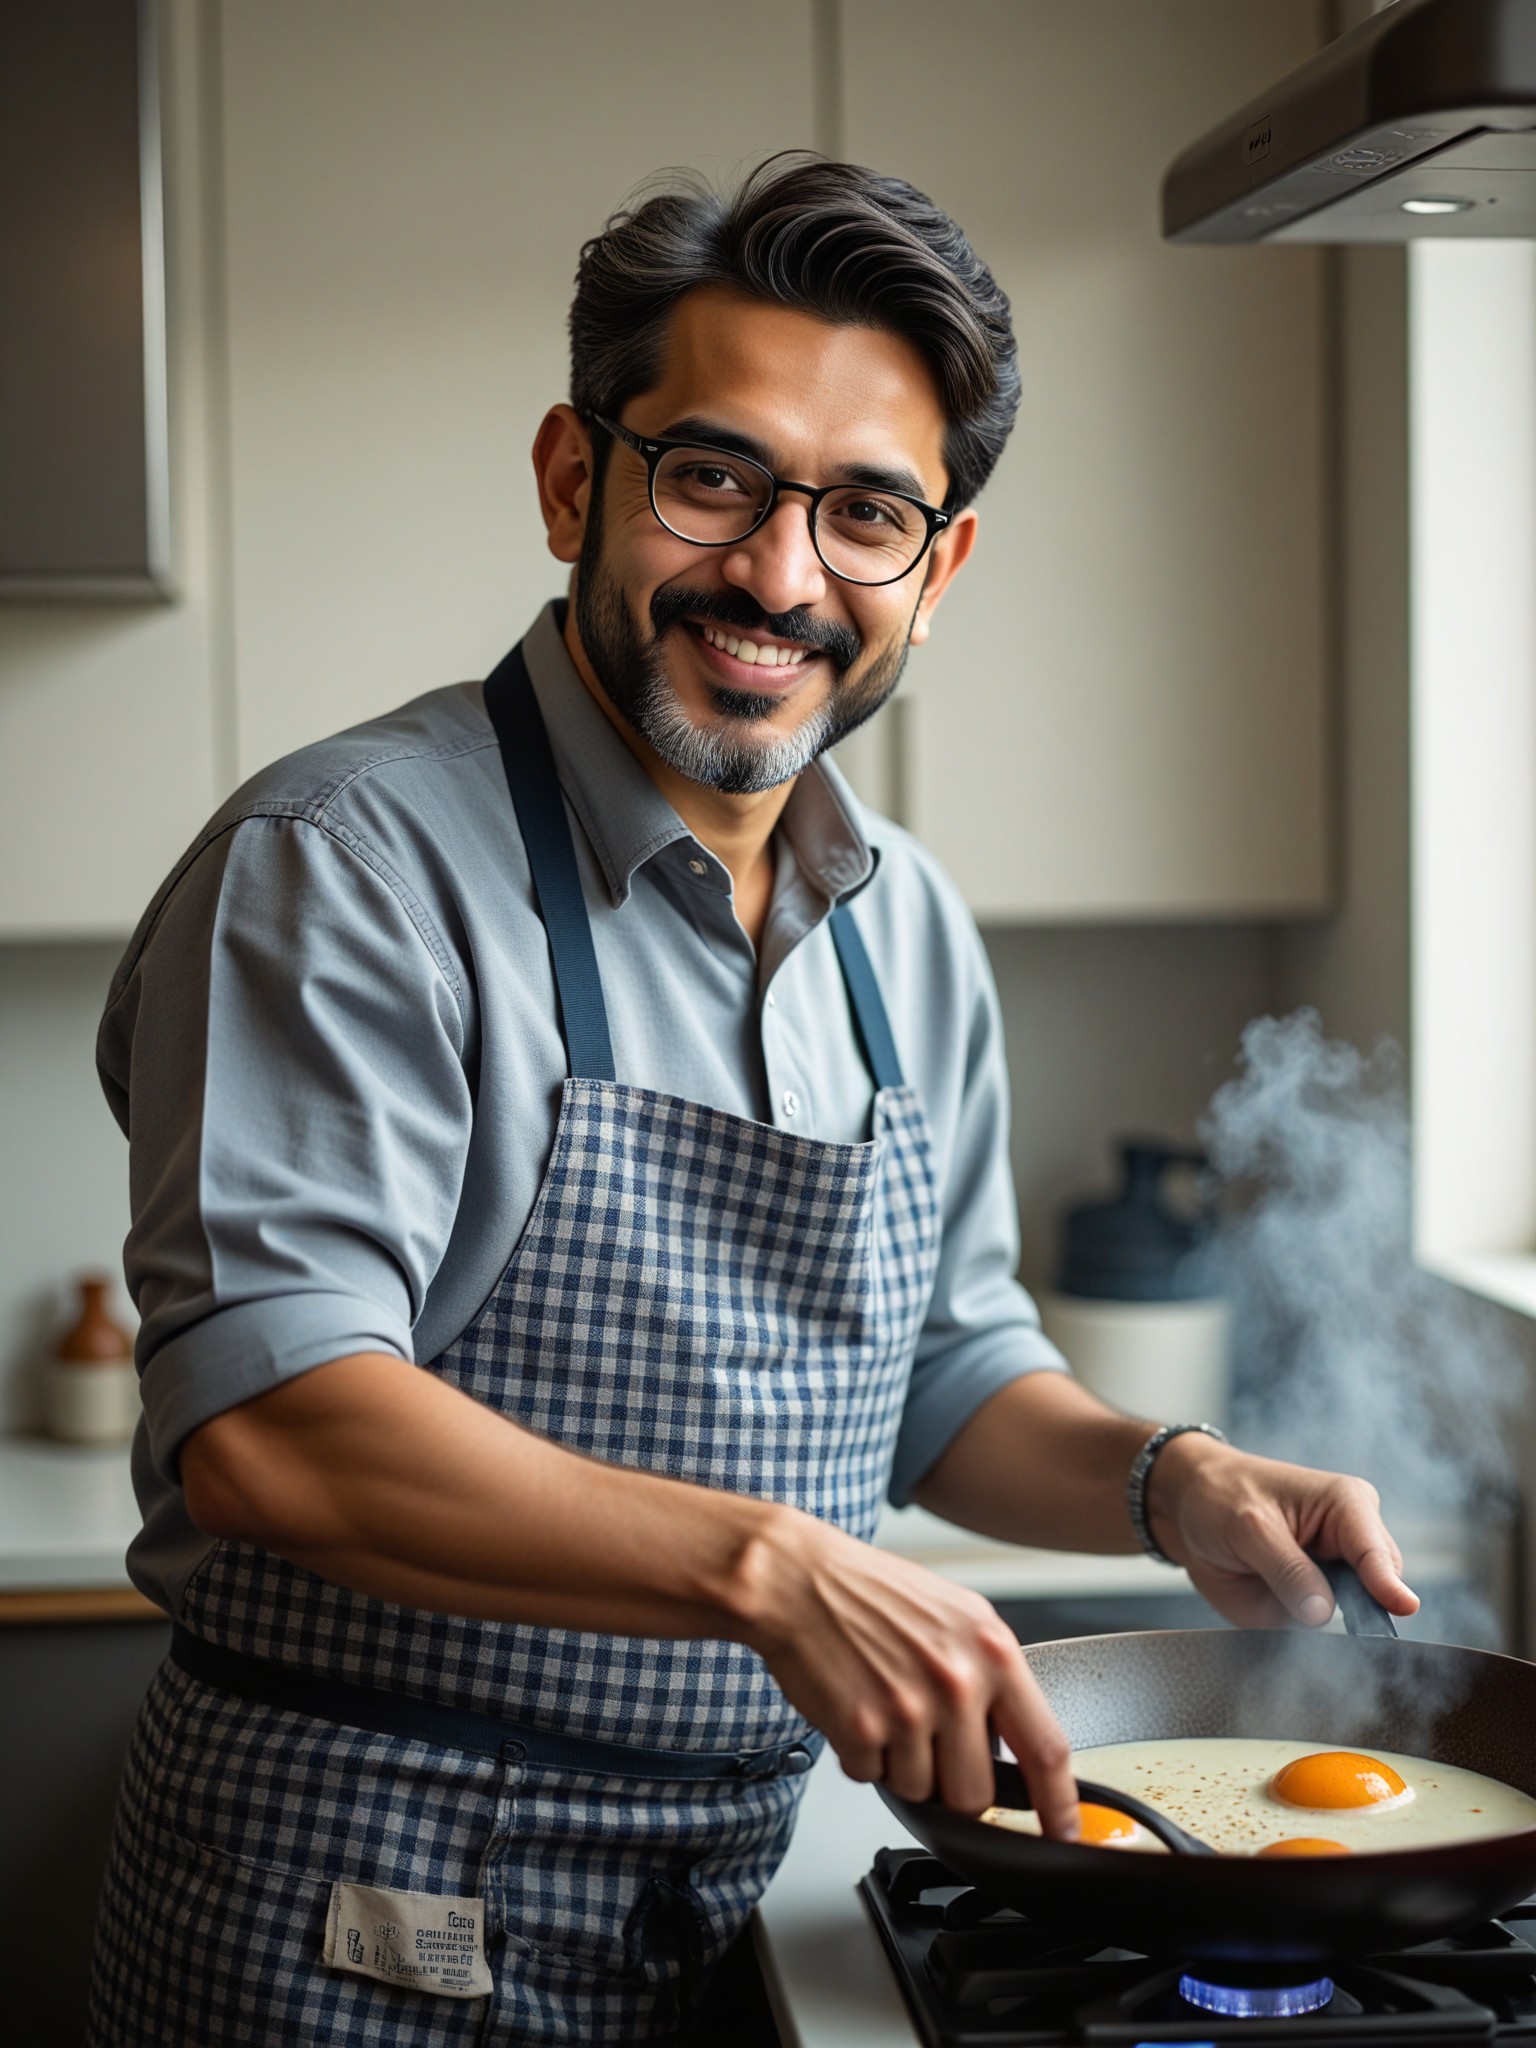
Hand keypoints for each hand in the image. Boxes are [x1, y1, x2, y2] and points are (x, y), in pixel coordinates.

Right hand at [741, 1507, 1080, 1836]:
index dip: (1060, 1805)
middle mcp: (957, 1681)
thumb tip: (1013, 1741)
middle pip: (976, 1794)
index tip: (1065, 1831)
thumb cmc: (872, 1593)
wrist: (798, 1579)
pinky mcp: (862, 1730)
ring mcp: (909, 1709)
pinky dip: (862, 1755)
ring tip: (884, 1707)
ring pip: (921, 1791)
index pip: (1046, 1748)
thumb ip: (992, 1676)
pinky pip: (873, 1778)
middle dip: (952, 1784)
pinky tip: (855, 1707)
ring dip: (901, 1765)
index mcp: (992, 1650)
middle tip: (927, 1741)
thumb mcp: (957, 1616)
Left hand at [1145, 1432, 1420, 1630]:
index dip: (1388, 1582)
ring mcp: (1334, 1579)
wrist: (1187, 1509)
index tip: (1404, 1607)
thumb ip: (1287, 1569)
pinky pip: (1321, 1635)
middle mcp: (1351, 1544)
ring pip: (1352, 1619)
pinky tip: (1282, 1620)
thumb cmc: (1222, 1497)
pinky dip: (1306, 1639)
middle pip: (1376, 1591)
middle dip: (1359, 1612)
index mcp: (1348, 1506)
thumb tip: (1323, 1613)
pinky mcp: (1314, 1605)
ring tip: (1289, 1611)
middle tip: (1320, 1616)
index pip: (1377, 1551)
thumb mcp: (1249, 1526)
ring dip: (1332, 1630)